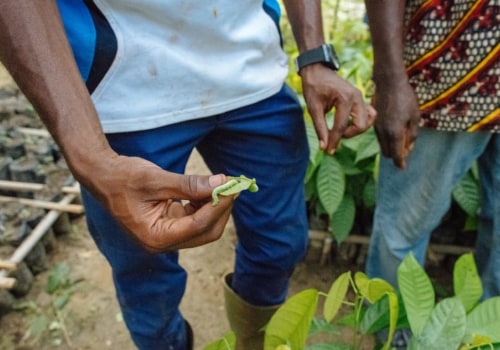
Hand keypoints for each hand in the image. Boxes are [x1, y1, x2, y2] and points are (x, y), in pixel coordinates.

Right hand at [82, 154, 234, 251]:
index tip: (232, 186)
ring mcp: (166, 236)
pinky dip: (205, 205)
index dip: (218, 206)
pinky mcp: (170, 226)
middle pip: (205, 232)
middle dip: (221, 209)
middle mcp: (162, 242)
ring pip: (203, 227)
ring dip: (216, 206)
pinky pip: (195, 219)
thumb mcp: (156, 179)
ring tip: (222, 184)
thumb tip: (221, 183)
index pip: (197, 226)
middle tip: (233, 186)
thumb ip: (190, 184)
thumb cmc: (123, 177)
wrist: (103, 177)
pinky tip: (209, 188)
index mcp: (155, 237)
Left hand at [300, 64, 375, 153]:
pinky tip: (348, 124)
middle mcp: (357, 97)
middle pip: (360, 126)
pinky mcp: (360, 99)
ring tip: (340, 130)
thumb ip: (320, 127)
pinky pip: (369, 114)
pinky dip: (362, 122)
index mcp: (345, 98)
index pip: (341, 126)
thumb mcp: (313, 108)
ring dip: (355, 129)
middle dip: (347, 135)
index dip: (334, 141)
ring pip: (367, 121)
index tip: (327, 151)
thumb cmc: (313, 86)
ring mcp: (360, 97)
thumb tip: (324, 146)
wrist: (317, 69)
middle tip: (333, 135)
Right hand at [372, 77, 419, 168]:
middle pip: (387, 153)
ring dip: (390, 147)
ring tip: (401, 142)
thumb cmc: (405, 99)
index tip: (402, 167)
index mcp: (395, 133)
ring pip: (382, 145)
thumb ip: (412, 135)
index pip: (396, 155)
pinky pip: (380, 137)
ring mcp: (377, 128)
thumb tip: (409, 148)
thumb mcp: (414, 117)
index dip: (400, 163)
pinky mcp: (374, 122)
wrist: (389, 84)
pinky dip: (386, 140)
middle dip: (395, 156)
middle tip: (405, 153)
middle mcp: (383, 133)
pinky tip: (394, 133)